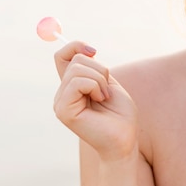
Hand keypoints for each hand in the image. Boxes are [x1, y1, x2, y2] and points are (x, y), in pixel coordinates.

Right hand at [53, 42, 137, 161]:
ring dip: (100, 80)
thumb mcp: (107, 83)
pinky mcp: (63, 111)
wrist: (125, 139)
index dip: (75, 46)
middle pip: (74, 60)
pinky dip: (95, 86)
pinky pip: (78, 82)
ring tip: (105, 98)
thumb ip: (93, 68)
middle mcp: (62, 94)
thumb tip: (83, 48)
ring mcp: (60, 103)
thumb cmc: (120, 114)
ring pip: (77, 70)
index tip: (93, 50)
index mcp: (71, 87)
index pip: (62, 57)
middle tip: (107, 90)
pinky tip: (101, 101)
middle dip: (99, 69)